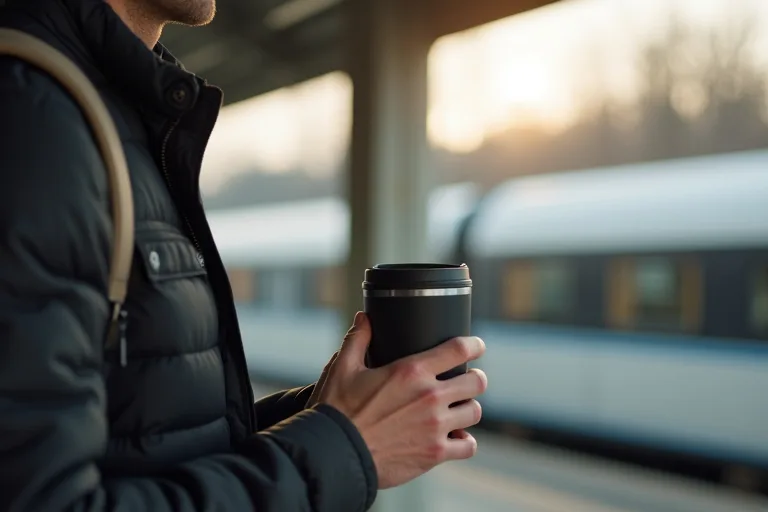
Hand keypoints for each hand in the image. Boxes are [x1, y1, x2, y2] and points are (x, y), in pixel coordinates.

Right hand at [313, 312, 486, 488]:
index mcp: (411, 371)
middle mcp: (430, 397)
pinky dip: (465, 441)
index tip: (476, 346)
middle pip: (476, 382)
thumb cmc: (336, 410)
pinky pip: (468, 445)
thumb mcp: (342, 368)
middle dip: (474, 378)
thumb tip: (364, 318)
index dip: (474, 345)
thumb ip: (357, 339)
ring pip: (475, 412)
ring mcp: (435, 426)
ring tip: (459, 408)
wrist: (335, 455)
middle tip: (467, 380)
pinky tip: (456, 437)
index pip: (459, 349)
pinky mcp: (435, 453)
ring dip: (468, 408)